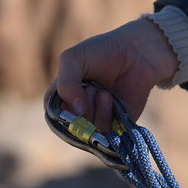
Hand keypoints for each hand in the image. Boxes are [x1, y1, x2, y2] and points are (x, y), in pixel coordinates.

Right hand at [50, 18, 178, 128]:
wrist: (134, 52)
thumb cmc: (100, 53)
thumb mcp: (72, 59)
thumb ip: (65, 83)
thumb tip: (77, 113)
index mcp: (62, 99)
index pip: (53, 117)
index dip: (62, 110)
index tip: (73, 92)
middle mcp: (78, 114)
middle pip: (72, 128)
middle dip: (81, 107)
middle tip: (91, 87)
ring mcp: (98, 122)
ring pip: (89, 134)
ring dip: (95, 110)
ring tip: (103, 93)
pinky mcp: (117, 128)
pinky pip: (107, 136)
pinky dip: (107, 118)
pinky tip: (111, 100)